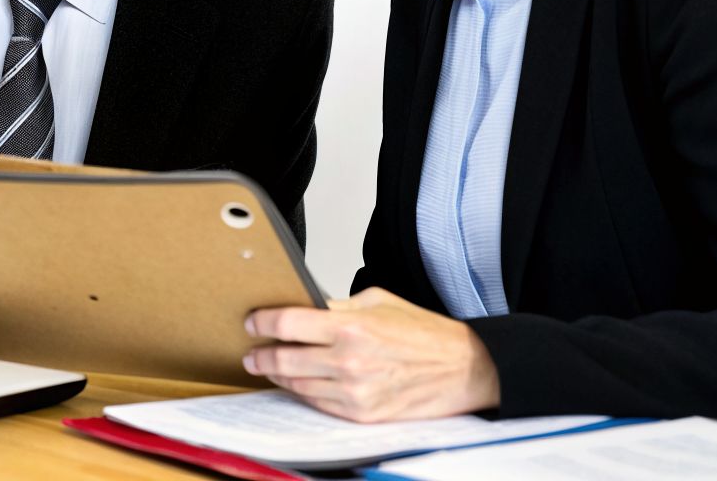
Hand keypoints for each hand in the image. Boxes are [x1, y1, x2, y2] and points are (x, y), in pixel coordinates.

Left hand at [242, 287, 500, 421]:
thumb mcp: (377, 302)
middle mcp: (348, 361)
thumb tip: (304, 306)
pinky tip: (297, 383)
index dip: (262, 322)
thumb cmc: (425, 333)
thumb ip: (336, 306)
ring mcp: (354, 392)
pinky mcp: (362, 414)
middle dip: (261, 354)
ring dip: (278, 375)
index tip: (252, 322)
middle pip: (284, 359)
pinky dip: (303, 392)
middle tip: (252, 351)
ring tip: (268, 366)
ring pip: (297, 385)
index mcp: (350, 327)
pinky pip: (318, 403)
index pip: (287, 323)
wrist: (464, 369)